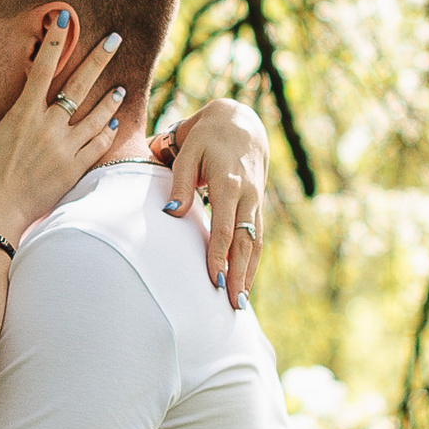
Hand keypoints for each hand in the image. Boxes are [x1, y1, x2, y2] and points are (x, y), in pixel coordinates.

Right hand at [0, 9, 127, 246]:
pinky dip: (108, 132)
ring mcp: (65, 148)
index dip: (54, 40)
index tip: (64, 17)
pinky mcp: (75, 169)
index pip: (42, 67)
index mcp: (23, 114)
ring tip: (121, 87)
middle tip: (116, 39)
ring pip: (97, 115)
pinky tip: (114, 123)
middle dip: (99, 59)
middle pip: (79, 85)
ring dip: (110, 99)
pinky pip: (99, 145)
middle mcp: (48, 127)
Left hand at [151, 94, 268, 305]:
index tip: (215, 280)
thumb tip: (171, 214)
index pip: (225, 227)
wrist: (240, 123)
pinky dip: (252, 262)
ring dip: (249, 274)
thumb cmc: (206, 138)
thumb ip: (180, 184)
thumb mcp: (188, 152)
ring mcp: (256, 202)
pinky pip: (257, 238)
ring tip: (241, 304)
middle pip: (245, 242)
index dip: (219, 255)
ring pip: (255, 243)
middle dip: (240, 274)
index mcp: (229, 183)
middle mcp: (248, 195)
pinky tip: (246, 282)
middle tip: (234, 305)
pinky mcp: (257, 206)